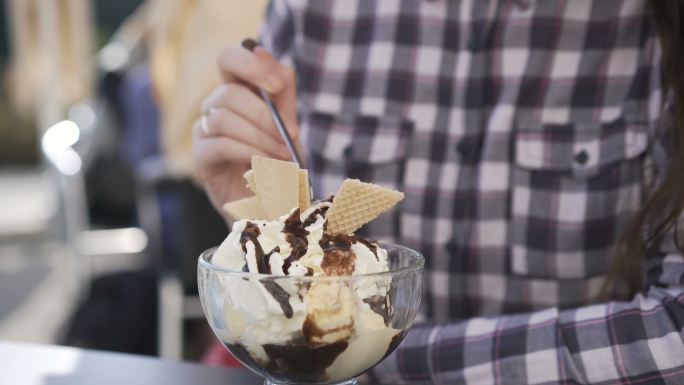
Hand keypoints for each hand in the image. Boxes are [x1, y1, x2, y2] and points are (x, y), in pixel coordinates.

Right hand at [193, 41, 298, 220]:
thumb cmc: (278, 159)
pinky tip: (266, 164)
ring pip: (223, 118)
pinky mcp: (201, 156)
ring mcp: (204, 130)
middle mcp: (215, 105)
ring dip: (260, 136)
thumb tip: (263, 51)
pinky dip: (249, 152)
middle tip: (292, 133)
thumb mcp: (288, 122)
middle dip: (264, 113)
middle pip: (229, 93)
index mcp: (237, 89)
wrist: (271, 203)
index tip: (277, 84)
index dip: (250, 65)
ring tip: (284, 153)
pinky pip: (220, 144)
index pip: (229, 58)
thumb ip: (281, 90)